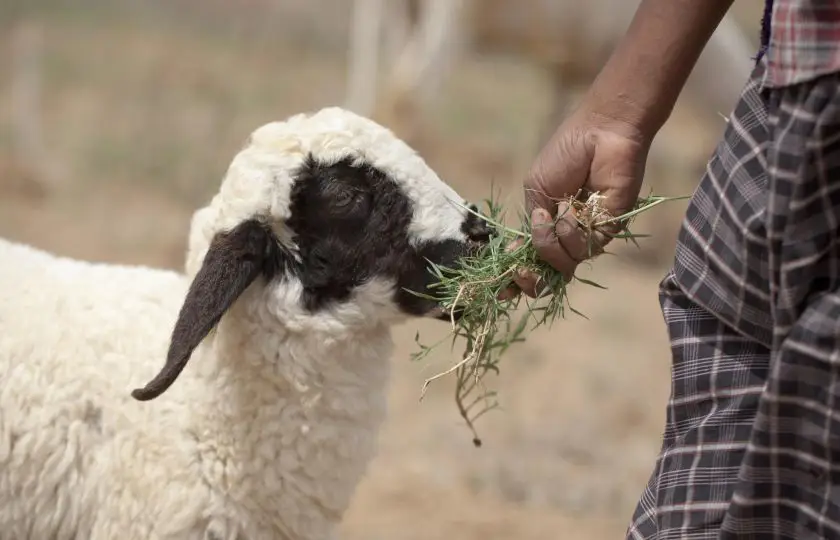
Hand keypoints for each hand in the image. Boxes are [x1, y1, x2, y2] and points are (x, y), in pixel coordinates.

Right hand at [506, 104, 652, 298]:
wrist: (599, 134)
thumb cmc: (565, 154)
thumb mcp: (535, 189)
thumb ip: (534, 224)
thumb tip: (533, 252)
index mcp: (547, 226)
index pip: (530, 260)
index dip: (515, 278)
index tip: (503, 290)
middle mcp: (567, 236)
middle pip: (548, 275)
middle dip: (531, 279)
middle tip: (521, 271)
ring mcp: (588, 235)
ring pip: (565, 263)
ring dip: (553, 242)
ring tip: (557, 213)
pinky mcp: (610, 230)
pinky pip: (586, 248)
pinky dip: (573, 232)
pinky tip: (574, 210)